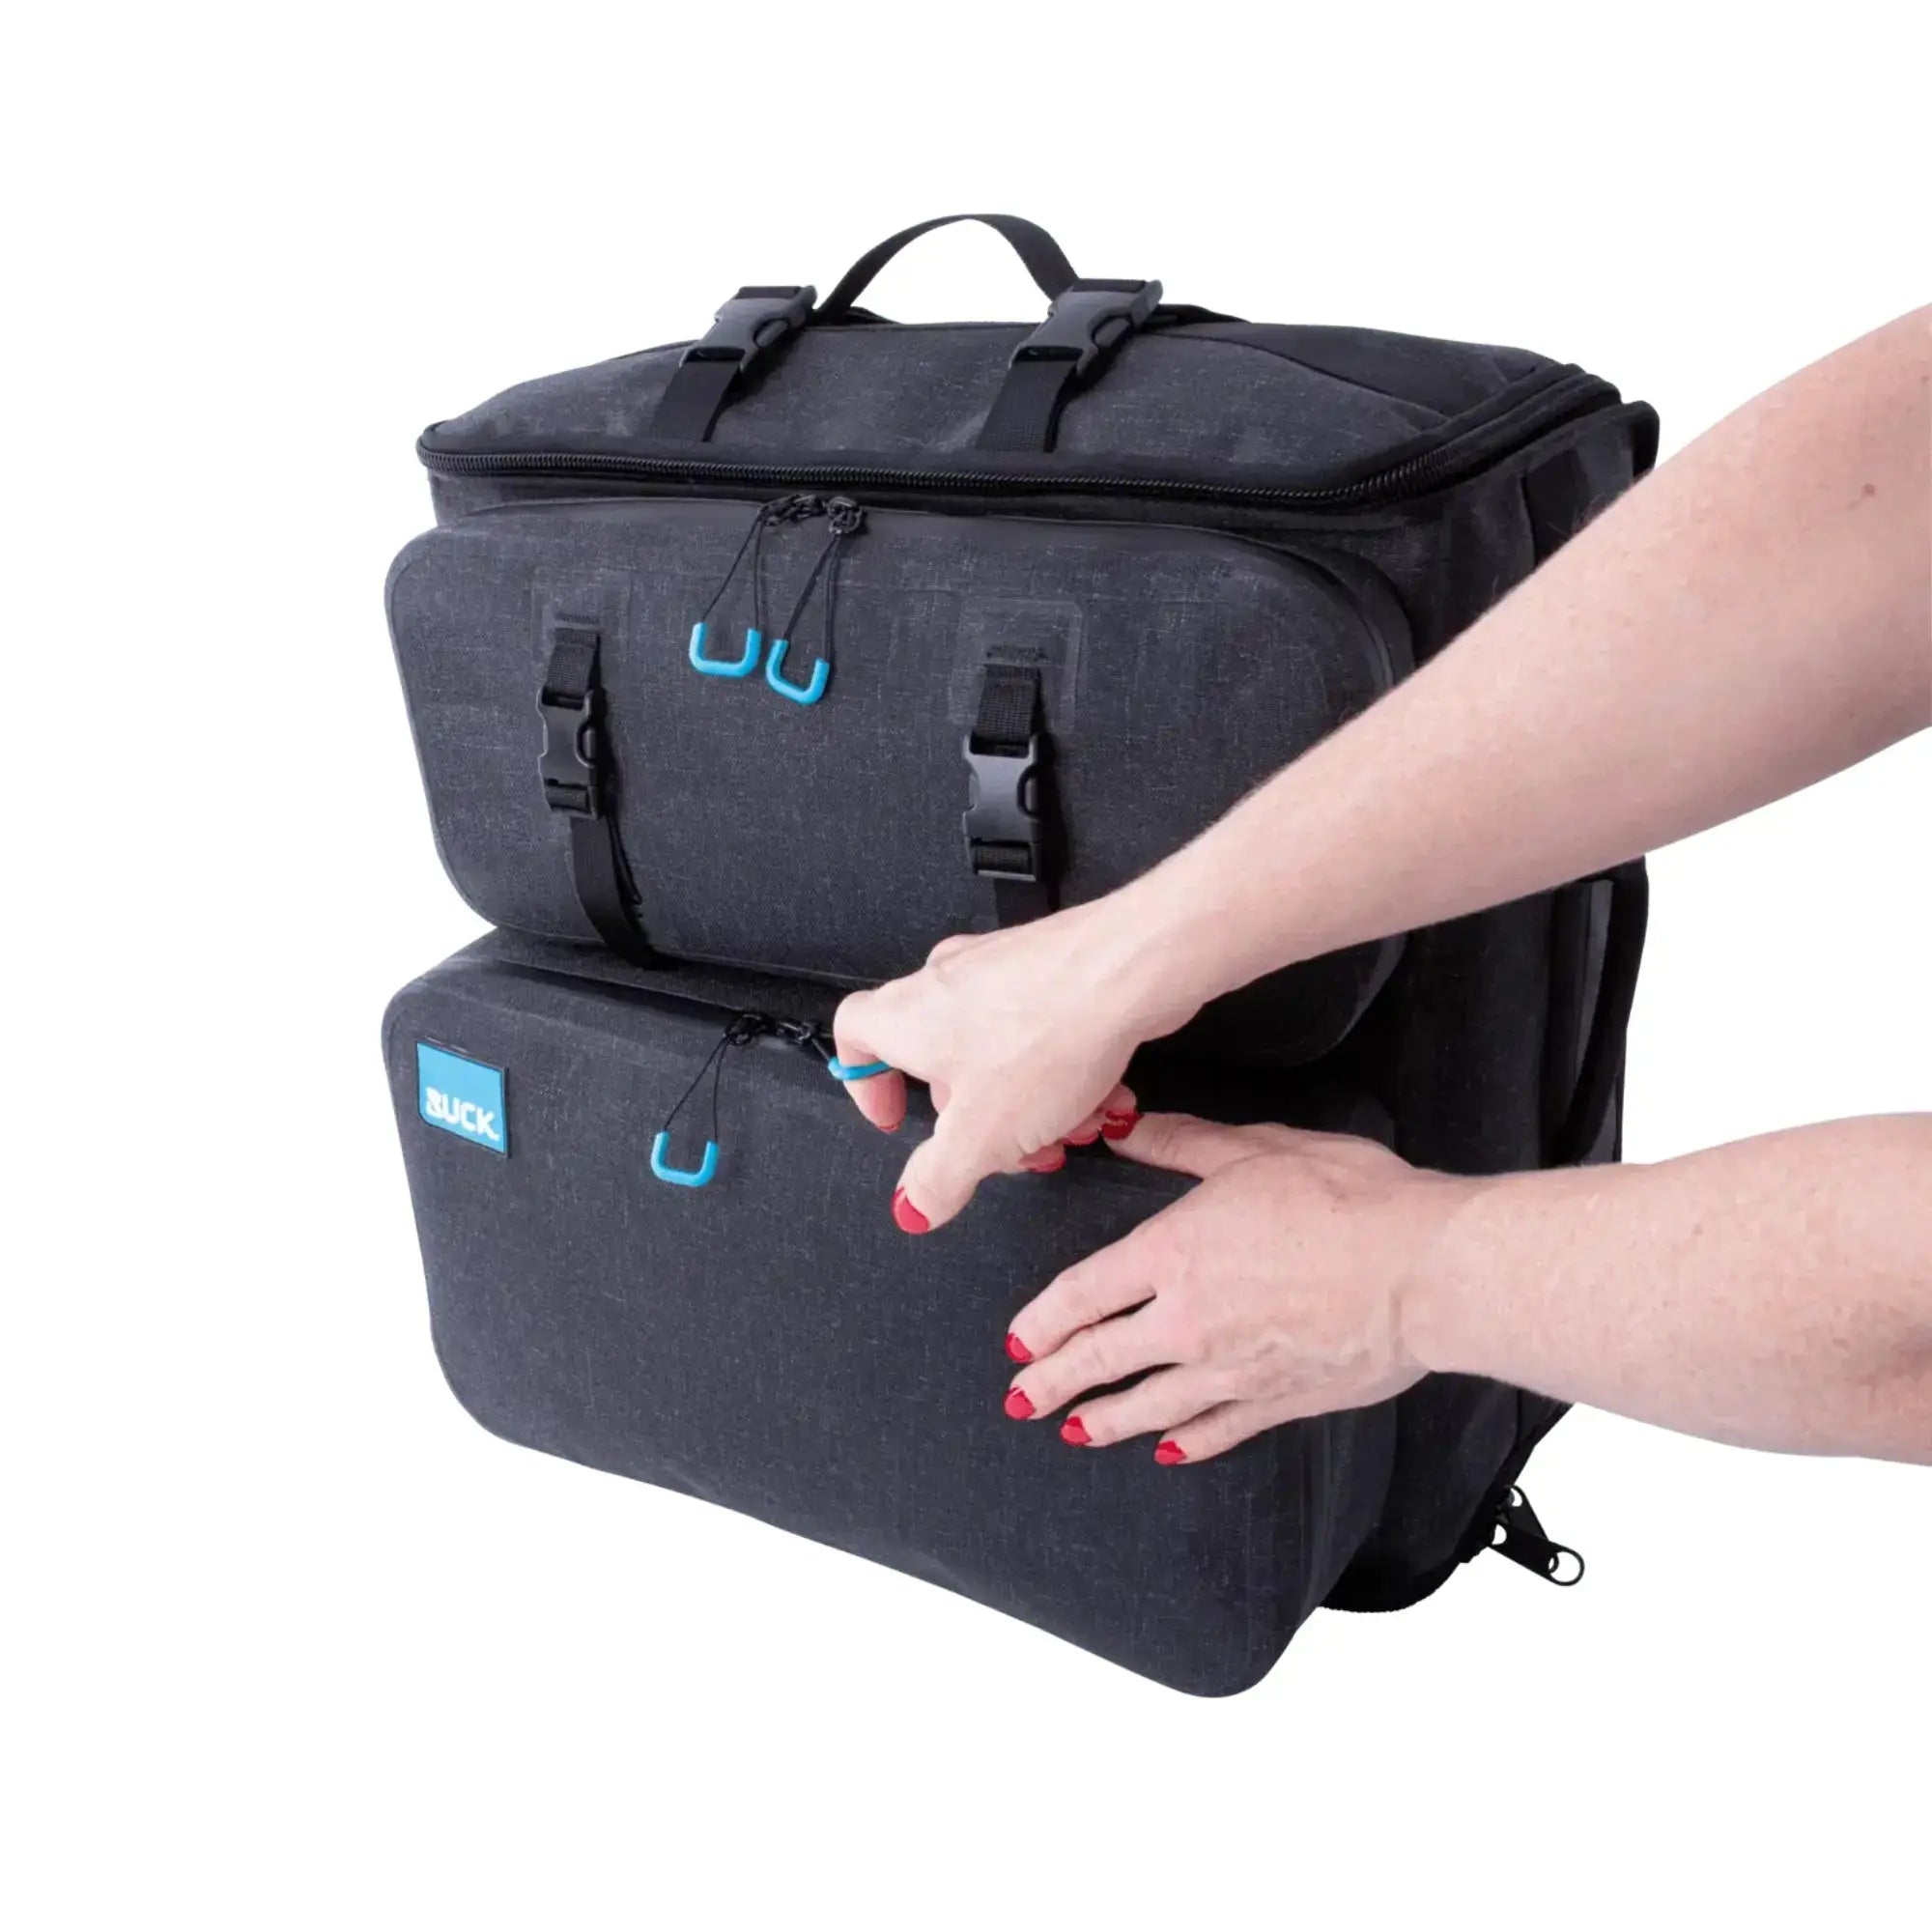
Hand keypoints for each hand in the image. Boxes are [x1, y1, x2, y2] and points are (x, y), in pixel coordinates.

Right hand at [831, 892, 1201, 1230]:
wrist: (1131, 970)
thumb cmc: (1051, 1032)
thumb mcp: (982, 1136)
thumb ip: (939, 1178)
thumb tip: (914, 1203)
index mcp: (908, 1017)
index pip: (853, 1034)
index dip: (864, 1081)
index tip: (892, 1116)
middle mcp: (948, 984)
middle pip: (940, 1060)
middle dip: (979, 1117)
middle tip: (1008, 1149)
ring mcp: (1001, 970)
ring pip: (1002, 1052)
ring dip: (1036, 1104)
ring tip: (1074, 1127)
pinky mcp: (1052, 968)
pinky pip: (1045, 1031)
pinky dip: (1068, 1070)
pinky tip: (1105, 1098)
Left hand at [1000, 1114, 1471, 1463]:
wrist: (1424, 1270)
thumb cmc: (1350, 1199)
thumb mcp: (1255, 1150)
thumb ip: (1181, 1144)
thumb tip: (1124, 1128)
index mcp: (1173, 1254)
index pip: (1083, 1294)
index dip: (1043, 1319)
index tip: (1017, 1338)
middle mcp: (1189, 1321)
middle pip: (1101, 1359)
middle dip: (1052, 1381)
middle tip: (1019, 1399)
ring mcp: (1232, 1370)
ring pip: (1149, 1405)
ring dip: (1104, 1420)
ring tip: (1073, 1431)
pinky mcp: (1279, 1401)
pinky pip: (1216, 1430)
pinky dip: (1184, 1443)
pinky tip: (1166, 1451)